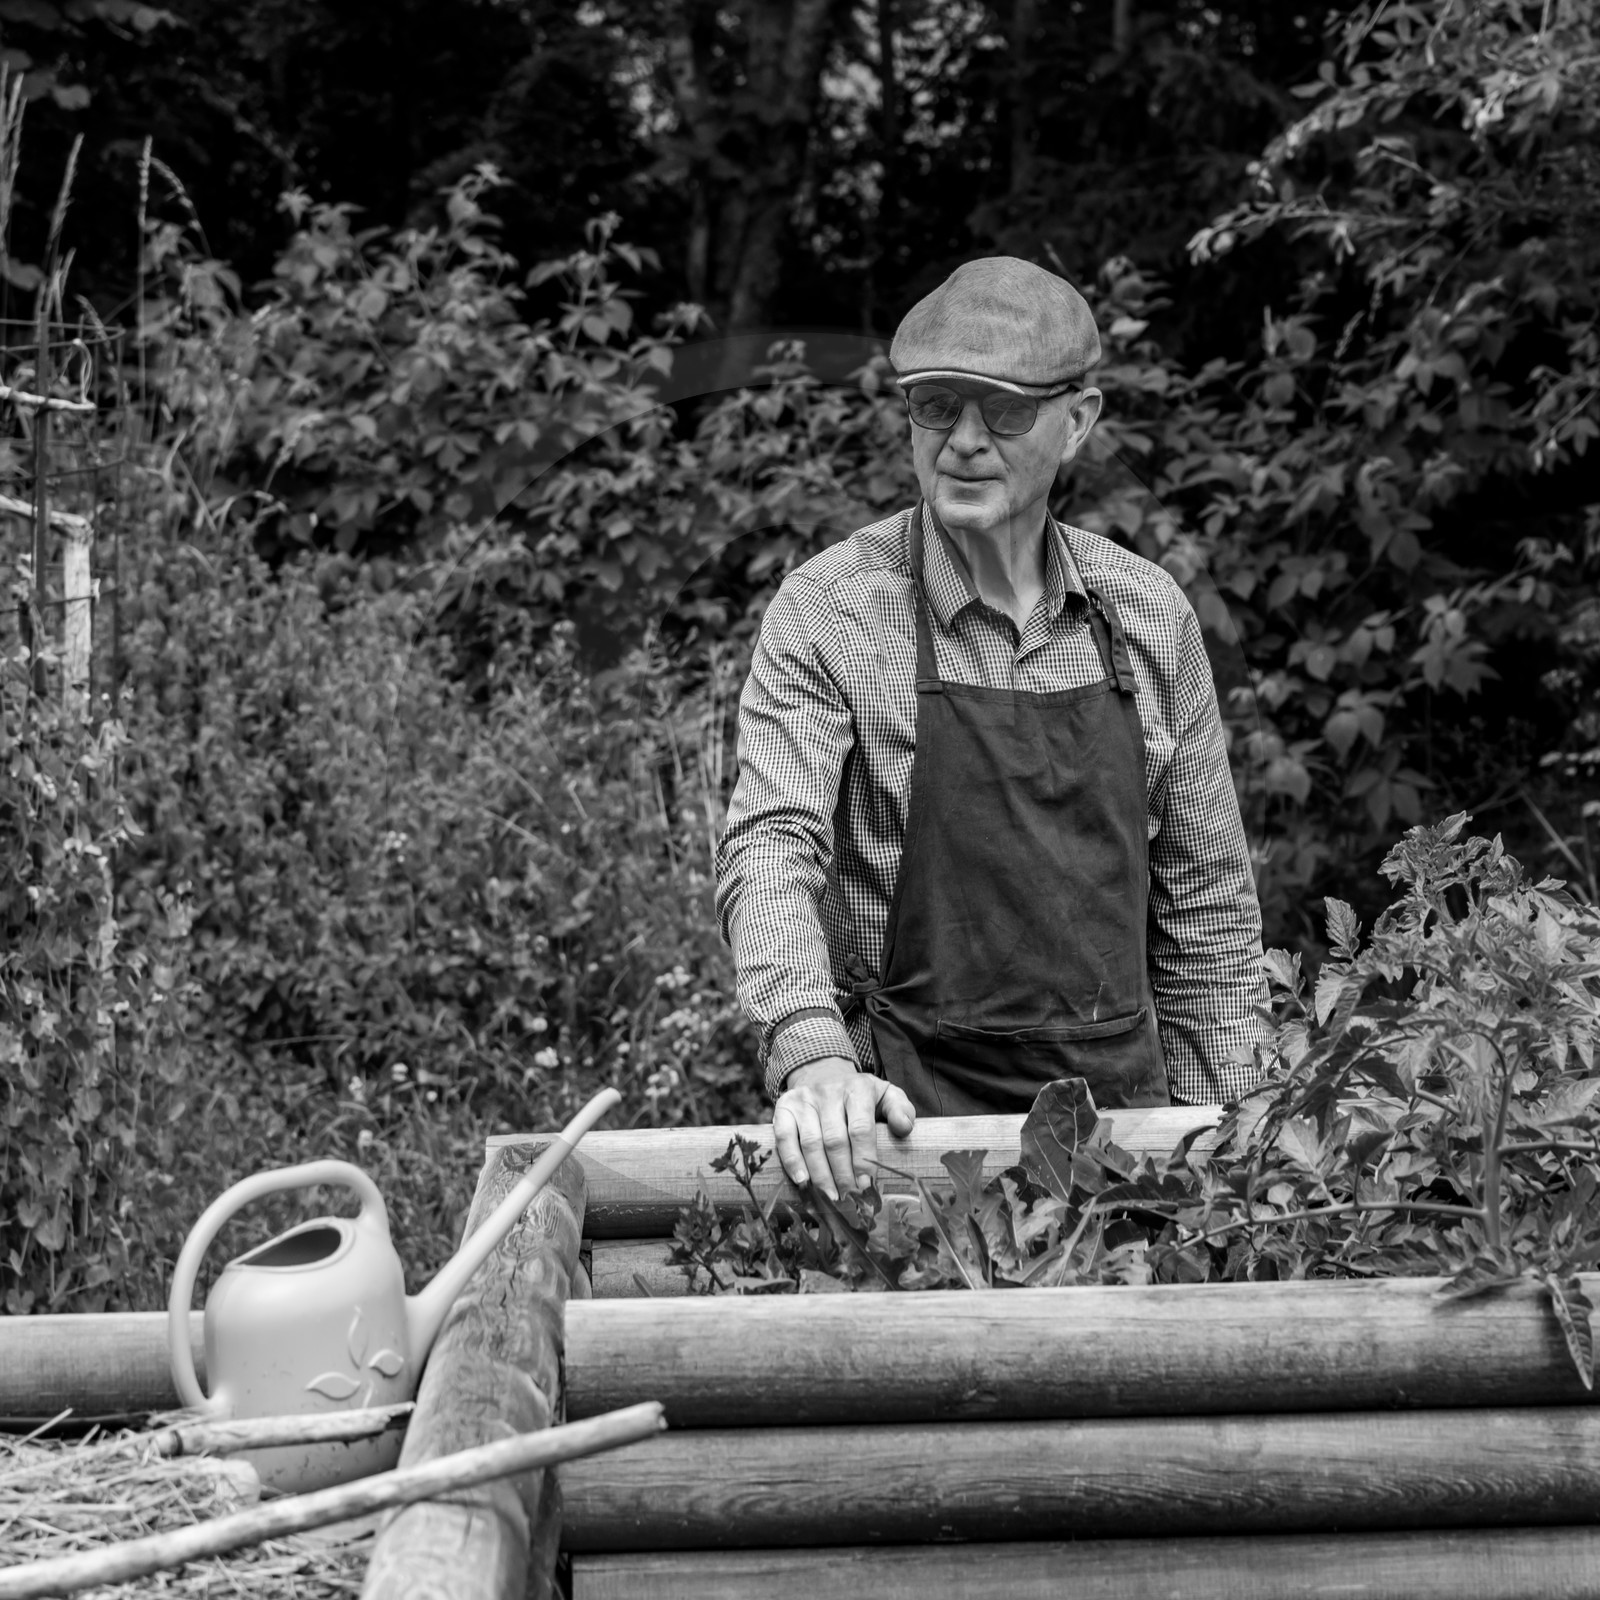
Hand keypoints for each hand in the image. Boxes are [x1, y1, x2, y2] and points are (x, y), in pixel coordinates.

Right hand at [772, 1057, 915, 1200]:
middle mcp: (828, 1092)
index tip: (867, 1186)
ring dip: (820, 1175)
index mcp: (857, 1089)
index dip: (863, 1160)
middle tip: (850, 1199)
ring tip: (831, 1198)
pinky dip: (792, 1161)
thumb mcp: (885, 1094)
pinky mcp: (784, 1107)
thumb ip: (900, 1110)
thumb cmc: (859, 1095)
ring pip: (811, 1143)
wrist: (823, 1072)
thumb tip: (903, 1128)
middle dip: (842, 1175)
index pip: (860, 1129)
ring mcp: (804, 1100)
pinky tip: (802, 1181)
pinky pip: (784, 1137)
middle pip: (834, 1140)